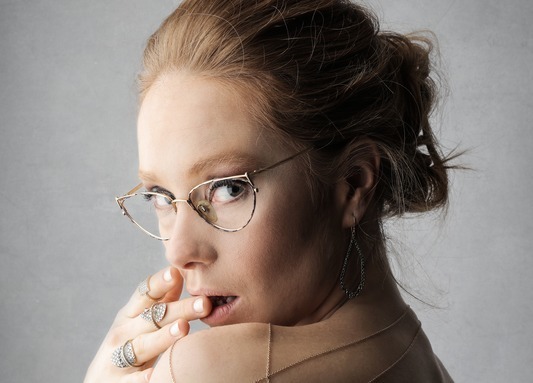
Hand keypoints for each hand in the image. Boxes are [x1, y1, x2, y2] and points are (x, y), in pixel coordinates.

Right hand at [84, 267, 211, 382]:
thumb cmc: (128, 347)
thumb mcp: (139, 322)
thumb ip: (160, 301)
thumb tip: (180, 274)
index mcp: (129, 316)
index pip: (145, 294)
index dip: (159, 282)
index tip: (175, 272)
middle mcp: (122, 334)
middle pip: (152, 318)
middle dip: (179, 309)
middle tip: (204, 304)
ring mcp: (117, 359)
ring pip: (142, 346)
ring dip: (163, 336)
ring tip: (183, 328)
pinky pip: (133, 382)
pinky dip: (144, 378)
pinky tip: (156, 374)